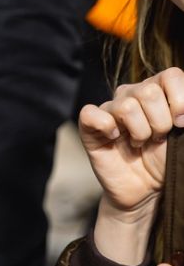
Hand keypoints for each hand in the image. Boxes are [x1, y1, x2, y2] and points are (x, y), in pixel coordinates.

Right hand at [79, 68, 183, 263]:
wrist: (145, 190)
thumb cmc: (165, 160)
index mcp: (158, 89)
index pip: (171, 75)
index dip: (180, 100)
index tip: (181, 124)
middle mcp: (133, 93)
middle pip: (149, 91)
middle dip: (160, 122)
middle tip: (157, 138)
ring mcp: (110, 108)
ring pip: (126, 106)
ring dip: (139, 132)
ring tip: (139, 143)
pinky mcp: (90, 126)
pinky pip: (92, 113)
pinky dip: (106, 126)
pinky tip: (115, 138)